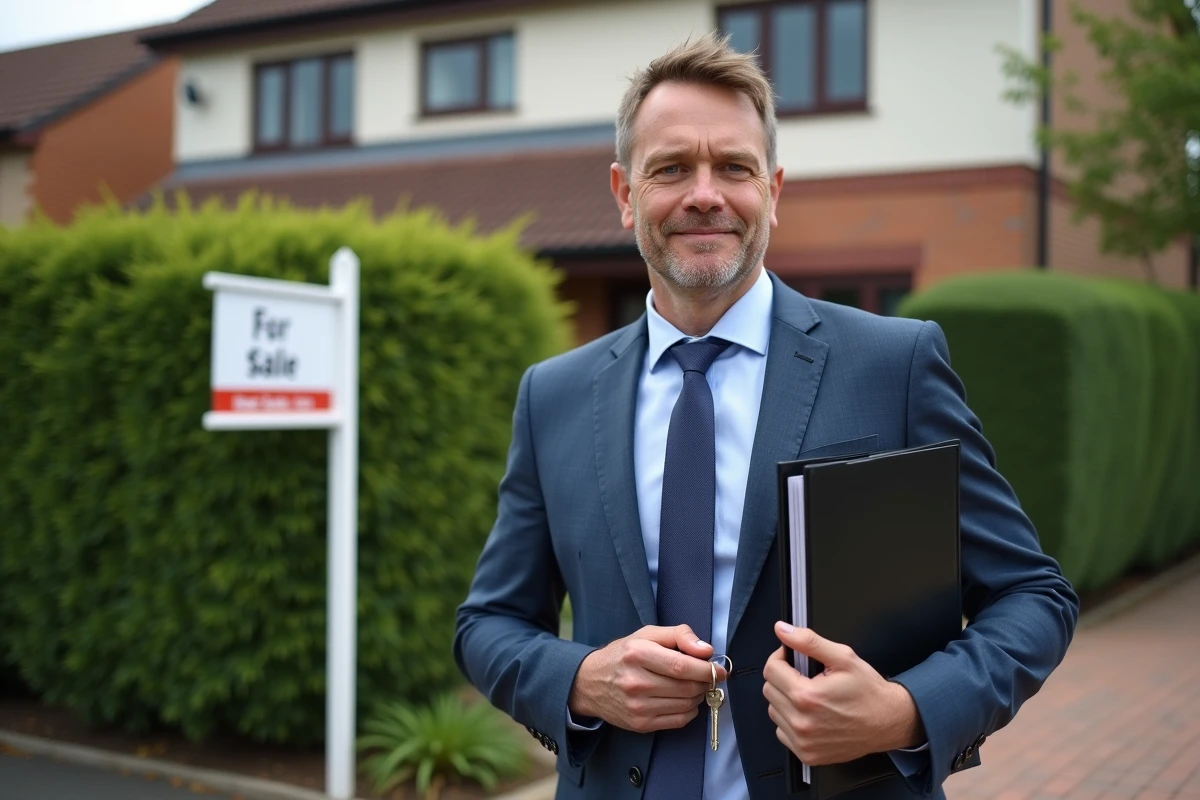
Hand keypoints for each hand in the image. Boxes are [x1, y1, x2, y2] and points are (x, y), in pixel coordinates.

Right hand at [569, 624, 727, 733]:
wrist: (589, 683)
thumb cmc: (623, 655)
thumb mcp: (647, 634)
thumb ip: (680, 635)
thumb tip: (706, 650)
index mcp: (637, 654)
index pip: (680, 666)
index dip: (706, 669)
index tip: (720, 669)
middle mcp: (635, 682)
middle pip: (686, 687)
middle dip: (705, 682)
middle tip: (708, 676)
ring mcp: (637, 706)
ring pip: (686, 705)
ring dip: (698, 695)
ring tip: (693, 685)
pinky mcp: (640, 724)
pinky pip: (679, 721)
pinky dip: (689, 711)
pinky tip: (683, 699)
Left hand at [763, 622, 923, 764]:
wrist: (888, 722)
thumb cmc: (868, 692)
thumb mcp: (843, 657)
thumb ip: (808, 641)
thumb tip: (783, 630)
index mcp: (807, 696)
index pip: (771, 670)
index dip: (781, 658)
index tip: (792, 657)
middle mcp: (802, 722)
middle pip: (770, 690)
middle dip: (783, 678)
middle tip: (805, 676)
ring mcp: (803, 742)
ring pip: (774, 711)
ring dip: (785, 700)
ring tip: (810, 696)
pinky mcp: (807, 754)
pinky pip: (782, 732)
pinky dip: (791, 721)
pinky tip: (810, 714)